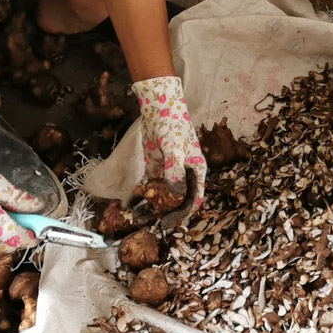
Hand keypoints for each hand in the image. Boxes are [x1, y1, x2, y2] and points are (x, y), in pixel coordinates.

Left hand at [133, 76, 206, 219]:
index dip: (185, 213)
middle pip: (180, 200)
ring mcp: (171, 173)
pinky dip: (146, 194)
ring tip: (141, 217)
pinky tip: (135, 202)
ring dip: (155, 206)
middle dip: (169, 212)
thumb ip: (175, 173)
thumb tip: (175, 196)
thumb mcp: (175, 150)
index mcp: (197, 171)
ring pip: (165, 195)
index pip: (195, 199)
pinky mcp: (157, 169)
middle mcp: (185, 175)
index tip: (171, 224)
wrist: (158, 109)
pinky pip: (153, 186)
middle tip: (155, 223)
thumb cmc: (173, 127)